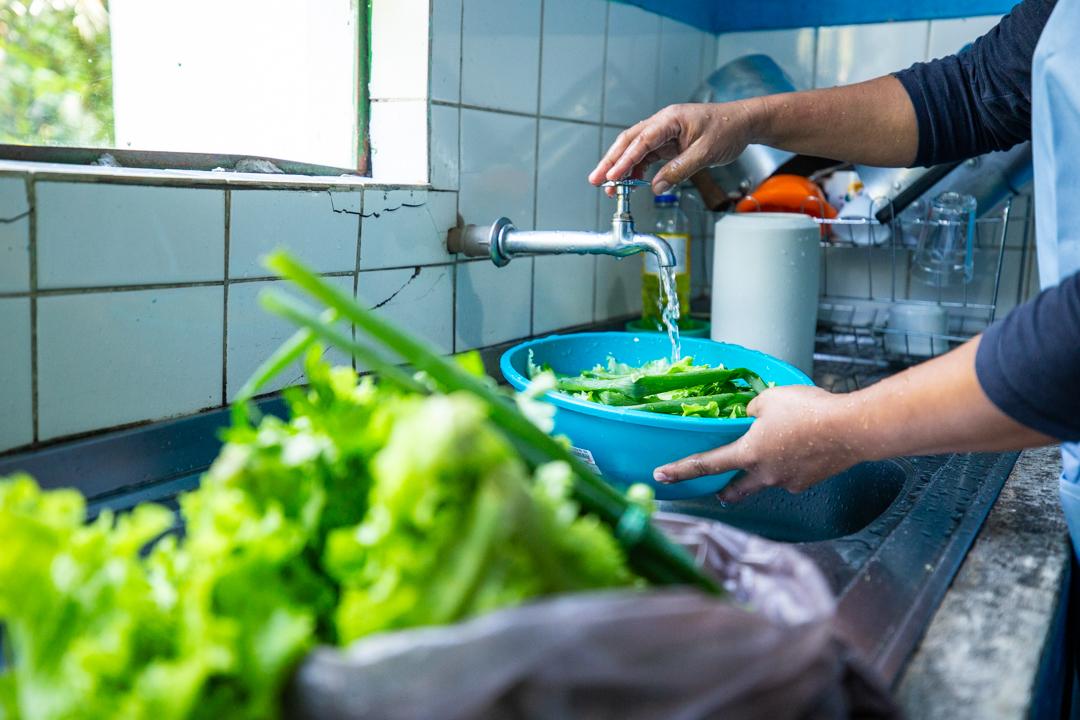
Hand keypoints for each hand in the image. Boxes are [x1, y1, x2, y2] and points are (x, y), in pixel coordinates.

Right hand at [587, 101, 759, 194]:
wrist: (743, 123)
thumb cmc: (728, 129)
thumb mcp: (705, 153)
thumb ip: (679, 171)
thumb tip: (657, 188)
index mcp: (670, 119)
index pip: (641, 140)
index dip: (624, 160)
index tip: (612, 176)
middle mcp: (663, 123)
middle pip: (629, 142)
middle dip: (611, 162)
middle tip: (596, 180)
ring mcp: (664, 133)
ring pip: (635, 150)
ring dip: (621, 168)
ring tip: (610, 188)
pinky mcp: (668, 143)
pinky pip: (647, 156)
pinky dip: (636, 170)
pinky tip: (631, 183)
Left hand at [652, 385, 860, 502]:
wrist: (851, 429)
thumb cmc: (808, 410)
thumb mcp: (770, 398)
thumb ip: (753, 409)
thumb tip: (752, 415)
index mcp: (748, 454)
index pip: (705, 464)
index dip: (680, 470)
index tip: (661, 476)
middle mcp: (765, 474)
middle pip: (736, 491)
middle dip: (725, 492)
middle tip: (720, 493)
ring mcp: (788, 482)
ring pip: (767, 481)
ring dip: (763, 473)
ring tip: (773, 455)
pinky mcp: (810, 482)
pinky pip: (792, 475)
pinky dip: (791, 466)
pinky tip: (801, 450)